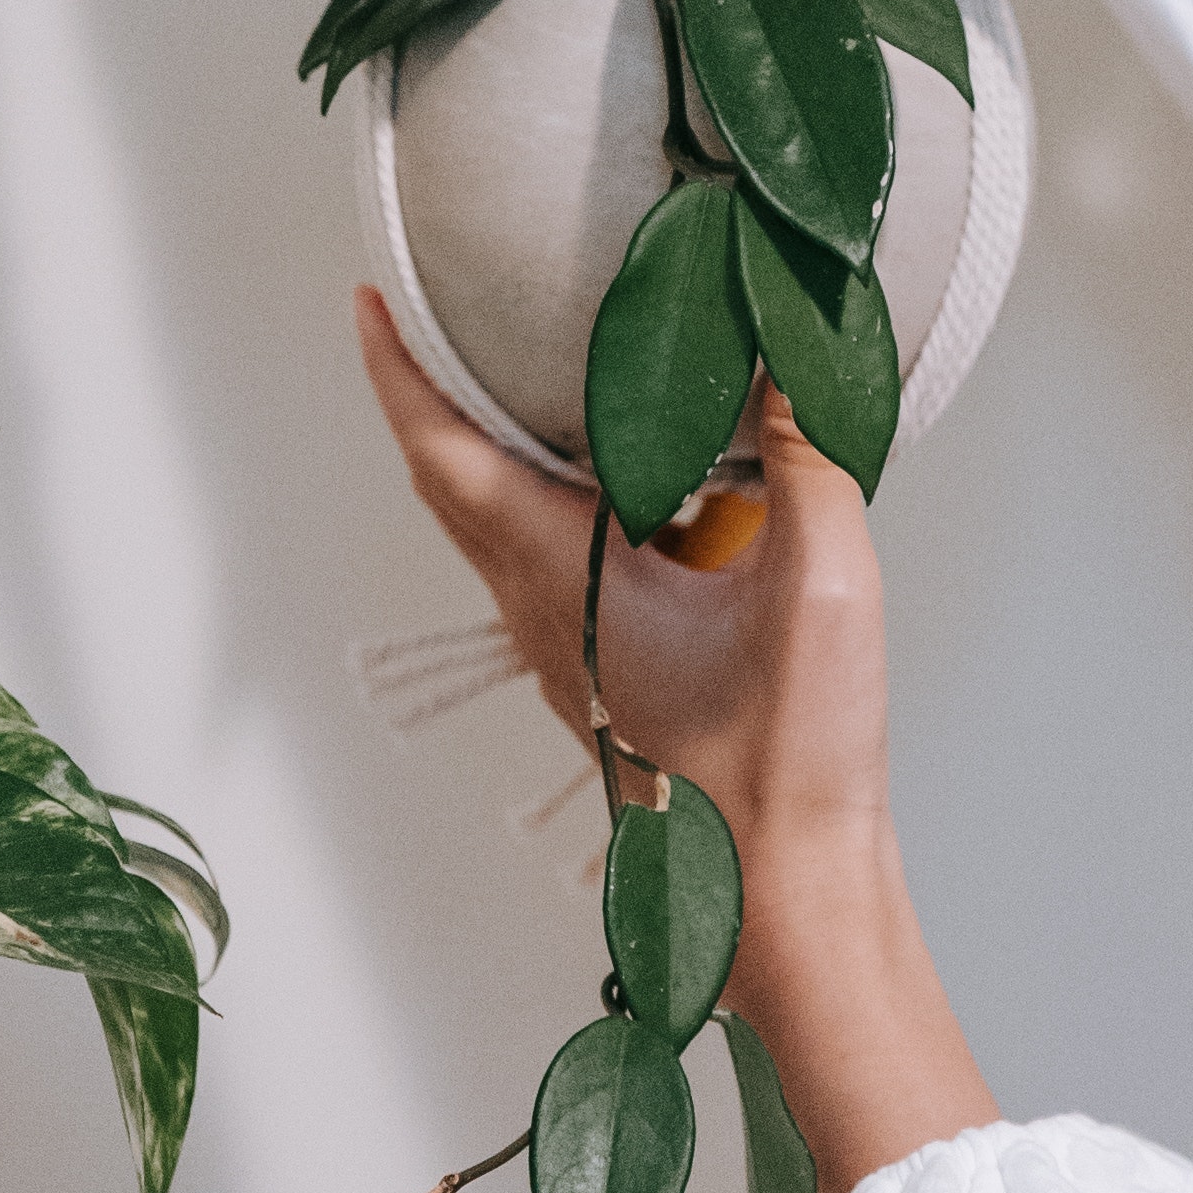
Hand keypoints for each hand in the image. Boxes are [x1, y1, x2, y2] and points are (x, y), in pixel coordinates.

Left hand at [356, 294, 996, 1192]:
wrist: (789, 892)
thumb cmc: (792, 758)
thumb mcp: (821, 579)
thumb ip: (806, 452)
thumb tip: (786, 348)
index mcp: (564, 580)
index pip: (448, 454)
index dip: (401, 371)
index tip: (371, 299)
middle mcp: (545, 615)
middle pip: (456, 485)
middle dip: (435, 393)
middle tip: (437, 310)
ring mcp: (574, 651)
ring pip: (501, 527)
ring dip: (498, 445)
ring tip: (534, 368)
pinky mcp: (614, 672)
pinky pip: (556, 561)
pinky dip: (562, 494)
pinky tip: (639, 472)